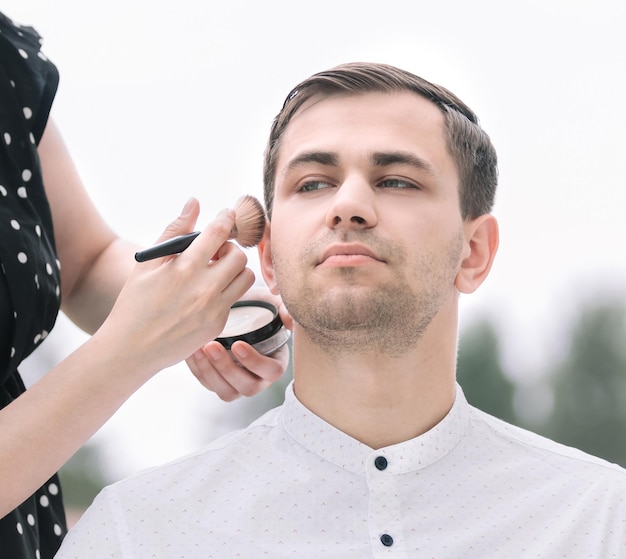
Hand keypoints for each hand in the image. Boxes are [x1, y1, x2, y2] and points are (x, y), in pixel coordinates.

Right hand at [95, 198, 254, 377]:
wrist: (132, 349)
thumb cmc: (136, 303)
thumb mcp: (148, 263)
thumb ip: (174, 231)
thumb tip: (194, 203)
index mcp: (184, 268)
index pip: (218, 232)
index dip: (226, 218)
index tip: (227, 214)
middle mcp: (204, 288)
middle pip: (238, 255)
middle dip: (229, 248)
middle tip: (214, 252)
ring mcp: (214, 308)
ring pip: (245, 277)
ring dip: (234, 269)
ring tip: (215, 272)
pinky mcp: (219, 323)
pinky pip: (236, 298)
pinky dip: (227, 290)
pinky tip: (207, 293)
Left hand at [186, 286, 292, 400]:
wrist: (237, 312)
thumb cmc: (257, 308)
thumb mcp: (272, 304)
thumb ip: (284, 309)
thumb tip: (288, 320)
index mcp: (275, 363)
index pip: (271, 371)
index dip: (255, 362)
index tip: (237, 344)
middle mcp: (259, 379)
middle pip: (247, 387)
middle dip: (227, 368)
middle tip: (211, 346)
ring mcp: (238, 384)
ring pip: (226, 391)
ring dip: (210, 372)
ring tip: (199, 349)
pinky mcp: (219, 383)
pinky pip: (208, 384)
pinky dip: (198, 370)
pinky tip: (192, 351)